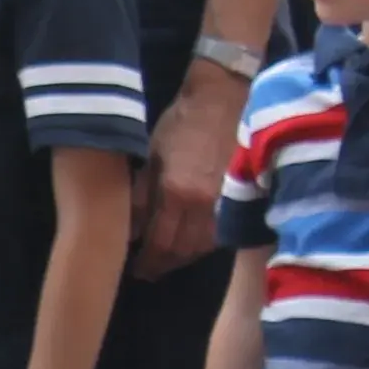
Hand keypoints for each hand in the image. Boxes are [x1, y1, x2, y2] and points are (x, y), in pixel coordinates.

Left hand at [136, 66, 243, 277]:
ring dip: (183, 258)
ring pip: (203, 247)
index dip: (147, 262)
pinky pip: (220, 233)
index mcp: (178, 194)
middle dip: (163, 265)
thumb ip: (140, 197)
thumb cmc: (180, 123)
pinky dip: (202, 244)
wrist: (223, 98)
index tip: (135, 269)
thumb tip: (129, 232)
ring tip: (166, 260)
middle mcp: (205, 205)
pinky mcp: (240, 198)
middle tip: (147, 270)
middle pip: (182, 252)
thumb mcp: (150, 157)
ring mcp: (226, 203)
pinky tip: (190, 243)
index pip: (160, 244)